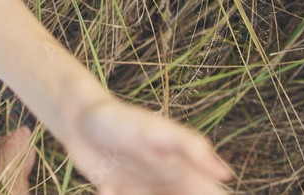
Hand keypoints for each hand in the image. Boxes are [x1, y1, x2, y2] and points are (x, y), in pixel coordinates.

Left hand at [64, 97, 232, 194]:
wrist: (79, 116)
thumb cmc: (121, 120)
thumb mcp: (156, 132)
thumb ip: (189, 147)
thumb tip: (225, 174)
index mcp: (184, 173)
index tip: (191, 194)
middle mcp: (167, 184)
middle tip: (143, 192)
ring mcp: (143, 190)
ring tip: (123, 190)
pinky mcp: (118, 192)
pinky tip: (106, 189)